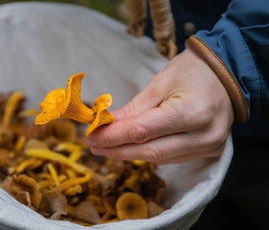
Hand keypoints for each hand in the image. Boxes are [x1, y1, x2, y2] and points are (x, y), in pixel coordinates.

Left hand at [84, 48, 233, 164]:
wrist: (227, 74)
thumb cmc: (191, 71)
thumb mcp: (159, 84)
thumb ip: (134, 110)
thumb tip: (105, 126)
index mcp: (190, 113)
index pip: (142, 132)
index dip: (112, 137)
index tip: (90, 137)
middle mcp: (202, 136)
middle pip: (149, 151)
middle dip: (116, 150)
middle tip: (93, 146)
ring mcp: (208, 147)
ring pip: (158, 158)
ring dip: (130, 154)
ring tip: (107, 147)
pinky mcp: (208, 152)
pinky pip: (170, 158)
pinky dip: (148, 153)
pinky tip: (131, 148)